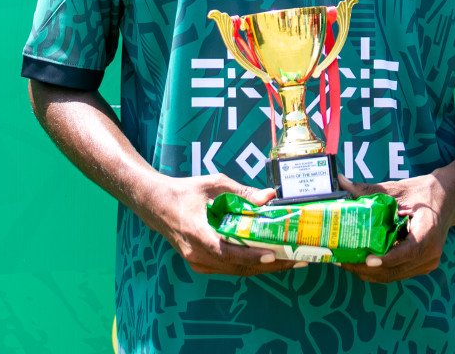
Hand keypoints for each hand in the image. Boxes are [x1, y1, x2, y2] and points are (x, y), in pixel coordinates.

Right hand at [139, 173, 301, 276]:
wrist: (157, 206)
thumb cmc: (185, 192)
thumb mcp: (213, 184)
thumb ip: (242, 192)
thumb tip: (270, 196)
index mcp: (197, 232)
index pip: (226, 251)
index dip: (251, 256)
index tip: (273, 255)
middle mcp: (197, 254)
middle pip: (238, 266)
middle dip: (270, 265)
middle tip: (297, 258)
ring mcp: (198, 263)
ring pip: (236, 270)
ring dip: (264, 267)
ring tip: (290, 260)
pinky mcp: (201, 264)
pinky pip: (230, 268)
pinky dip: (251, 264)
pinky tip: (269, 258)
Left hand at [337, 173, 454, 282]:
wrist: (447, 199)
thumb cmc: (422, 192)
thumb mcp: (397, 189)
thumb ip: (368, 190)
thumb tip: (340, 182)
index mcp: (428, 230)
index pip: (409, 251)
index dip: (387, 258)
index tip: (367, 259)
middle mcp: (431, 252)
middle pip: (396, 268)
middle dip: (367, 269)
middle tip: (343, 260)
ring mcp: (428, 262)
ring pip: (394, 275)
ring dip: (370, 273)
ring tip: (347, 262)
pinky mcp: (422, 266)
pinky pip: (397, 273)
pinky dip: (379, 270)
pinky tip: (361, 262)